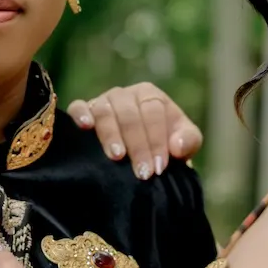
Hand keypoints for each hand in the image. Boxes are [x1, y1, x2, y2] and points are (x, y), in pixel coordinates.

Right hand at [67, 82, 202, 177]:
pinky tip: (85, 127)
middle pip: (129, 113)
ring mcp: (102, 101)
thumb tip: (176, 147)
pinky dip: (80, 114)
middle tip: (142, 173)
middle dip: (138, 144)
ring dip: (111, 134)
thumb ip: (188, 141)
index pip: (153, 111)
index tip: (158, 167)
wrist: (141, 155)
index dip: (157, 140)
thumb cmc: (163, 146)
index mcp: (149, 96)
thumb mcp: (184, 143)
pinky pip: (78, 107)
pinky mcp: (83, 111)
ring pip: (105, 111)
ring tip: (117, 157)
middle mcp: (124, 95)